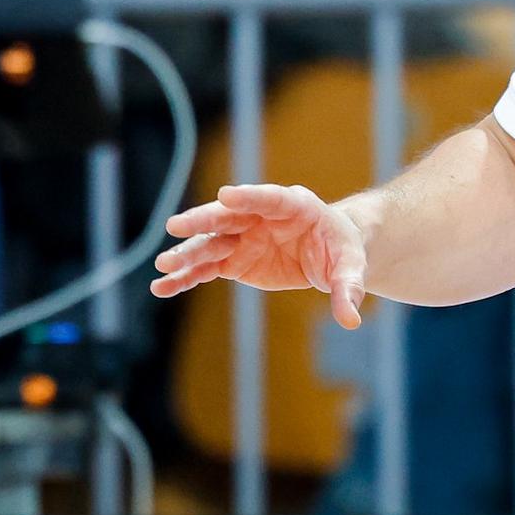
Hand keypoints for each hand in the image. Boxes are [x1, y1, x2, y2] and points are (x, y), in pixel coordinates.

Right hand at [151, 185, 368, 329]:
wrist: (330, 253)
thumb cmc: (343, 249)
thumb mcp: (351, 265)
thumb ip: (348, 286)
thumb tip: (350, 319)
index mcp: (295, 206)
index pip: (270, 198)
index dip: (249, 197)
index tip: (225, 195)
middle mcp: (261, 217)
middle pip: (229, 216)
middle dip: (203, 220)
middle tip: (175, 226)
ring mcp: (243, 237)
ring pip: (211, 243)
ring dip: (187, 254)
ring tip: (162, 267)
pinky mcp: (234, 260)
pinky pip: (206, 268)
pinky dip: (186, 278)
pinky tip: (162, 288)